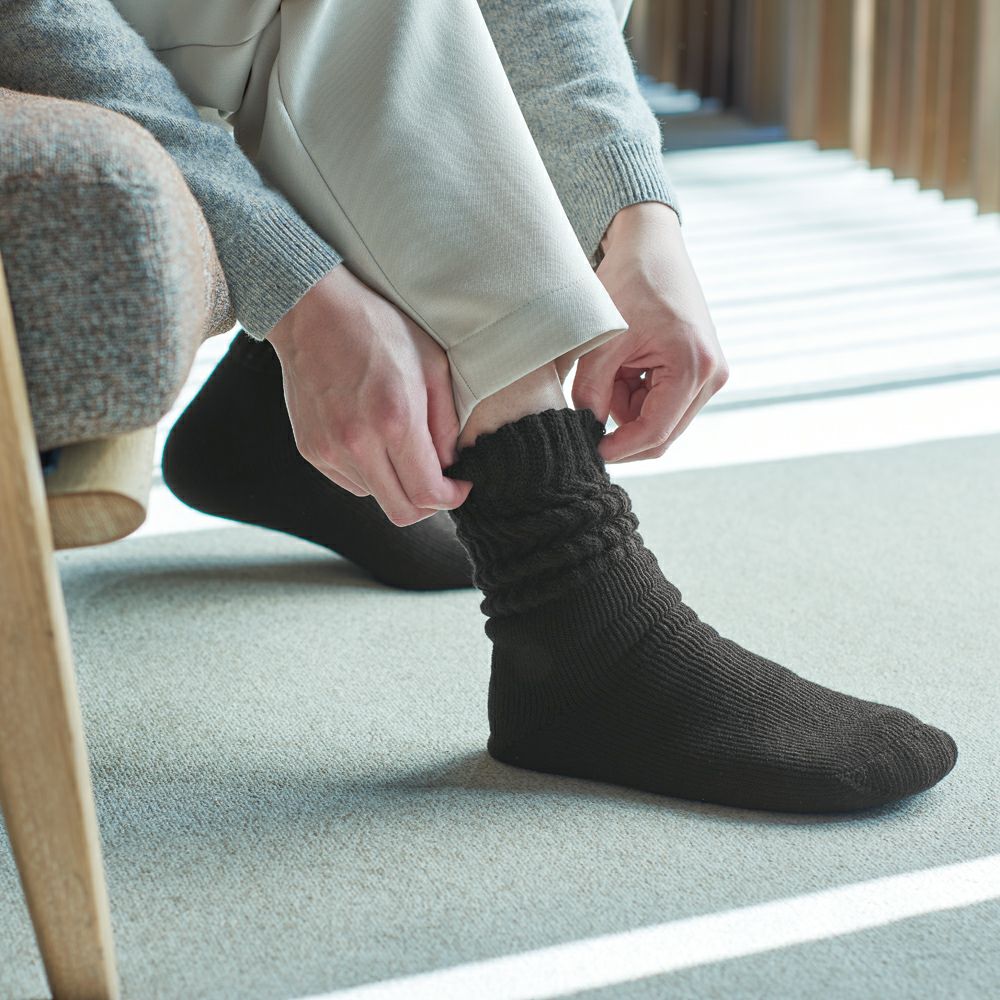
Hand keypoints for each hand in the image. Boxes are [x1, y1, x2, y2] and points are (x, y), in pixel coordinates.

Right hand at [268, 266, 470, 525]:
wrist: (312, 313)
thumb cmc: (377, 329)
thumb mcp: (432, 364)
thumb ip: (447, 422)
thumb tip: (450, 462)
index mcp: (394, 420)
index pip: (427, 493)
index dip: (451, 498)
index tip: (459, 486)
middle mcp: (358, 443)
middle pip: (402, 511)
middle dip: (427, 503)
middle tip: (437, 480)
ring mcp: (330, 450)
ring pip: (376, 497)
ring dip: (396, 484)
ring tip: (399, 447)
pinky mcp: (312, 450)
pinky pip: (351, 482)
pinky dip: (369, 473)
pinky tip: (372, 439)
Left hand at [572, 202, 727, 462]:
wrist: (651, 247)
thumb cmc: (630, 283)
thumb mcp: (602, 342)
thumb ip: (591, 393)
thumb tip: (585, 431)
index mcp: (695, 367)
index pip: (656, 431)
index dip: (619, 448)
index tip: (589, 452)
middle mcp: (711, 376)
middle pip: (661, 432)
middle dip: (622, 424)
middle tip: (590, 402)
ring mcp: (709, 375)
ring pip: (657, 419)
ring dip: (626, 404)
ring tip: (611, 365)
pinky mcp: (699, 371)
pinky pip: (661, 402)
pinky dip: (635, 392)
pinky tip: (625, 363)